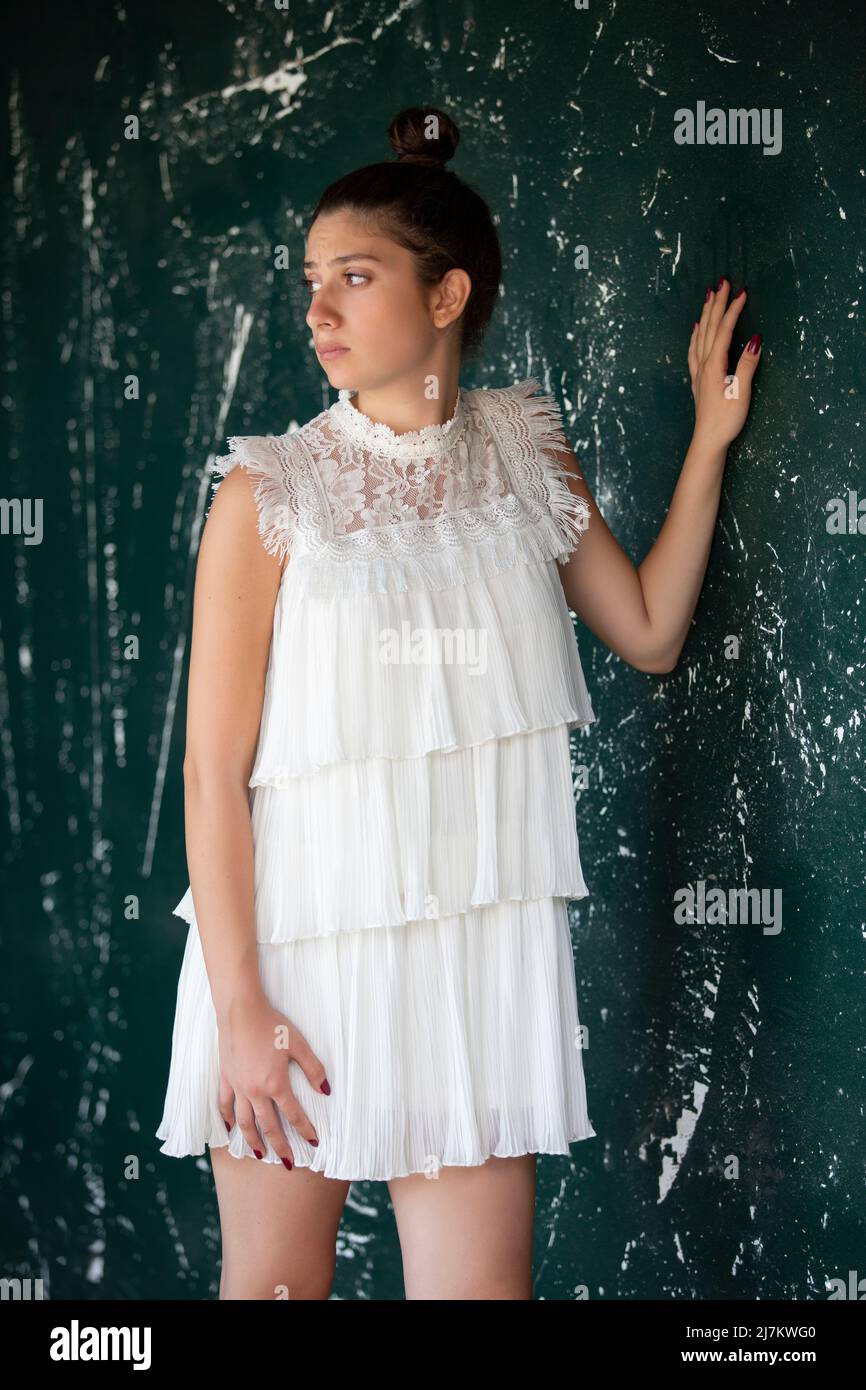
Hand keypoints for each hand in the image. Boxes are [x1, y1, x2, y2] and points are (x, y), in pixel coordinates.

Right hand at [217, 987, 329, 1166]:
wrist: (240, 1011)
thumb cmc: (271, 1025)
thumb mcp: (298, 1044)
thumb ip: (313, 1069)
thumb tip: (326, 1090)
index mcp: (275, 1084)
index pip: (293, 1115)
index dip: (305, 1130)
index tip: (313, 1143)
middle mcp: (255, 1091)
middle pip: (268, 1126)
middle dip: (279, 1146)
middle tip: (287, 1163)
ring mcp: (238, 1086)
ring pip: (244, 1122)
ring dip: (252, 1140)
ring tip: (259, 1153)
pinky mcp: (226, 1078)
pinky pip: (224, 1105)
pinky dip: (226, 1120)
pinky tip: (230, 1129)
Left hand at [688, 277, 761, 451]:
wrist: (708, 441)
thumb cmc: (726, 420)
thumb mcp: (741, 393)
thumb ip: (747, 366)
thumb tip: (755, 340)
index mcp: (714, 365)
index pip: (724, 331)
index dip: (733, 310)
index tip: (742, 292)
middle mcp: (703, 364)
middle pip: (709, 327)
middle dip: (717, 303)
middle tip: (723, 281)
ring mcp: (698, 371)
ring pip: (700, 335)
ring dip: (706, 314)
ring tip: (709, 295)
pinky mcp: (698, 379)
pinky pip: (694, 349)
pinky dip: (696, 334)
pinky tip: (697, 328)